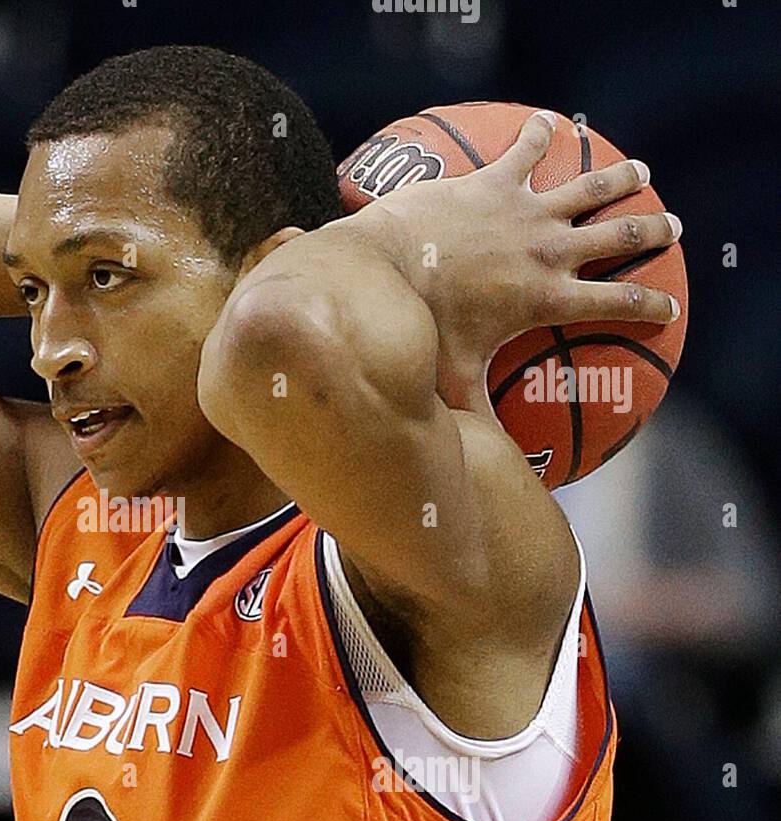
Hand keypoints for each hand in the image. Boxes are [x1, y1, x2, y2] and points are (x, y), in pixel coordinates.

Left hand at [346, 110, 681, 408]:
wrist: (382, 269)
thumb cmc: (417, 329)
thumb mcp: (452, 381)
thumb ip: (475, 420)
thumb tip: (483, 465)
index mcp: (546, 298)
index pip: (616, 306)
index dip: (647, 308)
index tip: (666, 310)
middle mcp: (547, 250)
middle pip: (620, 238)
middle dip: (652, 234)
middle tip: (672, 229)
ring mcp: (523, 211)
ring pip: (590, 187)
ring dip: (620, 179)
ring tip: (640, 172)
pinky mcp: (492, 181)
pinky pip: (525, 150)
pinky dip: (538, 134)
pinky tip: (546, 122)